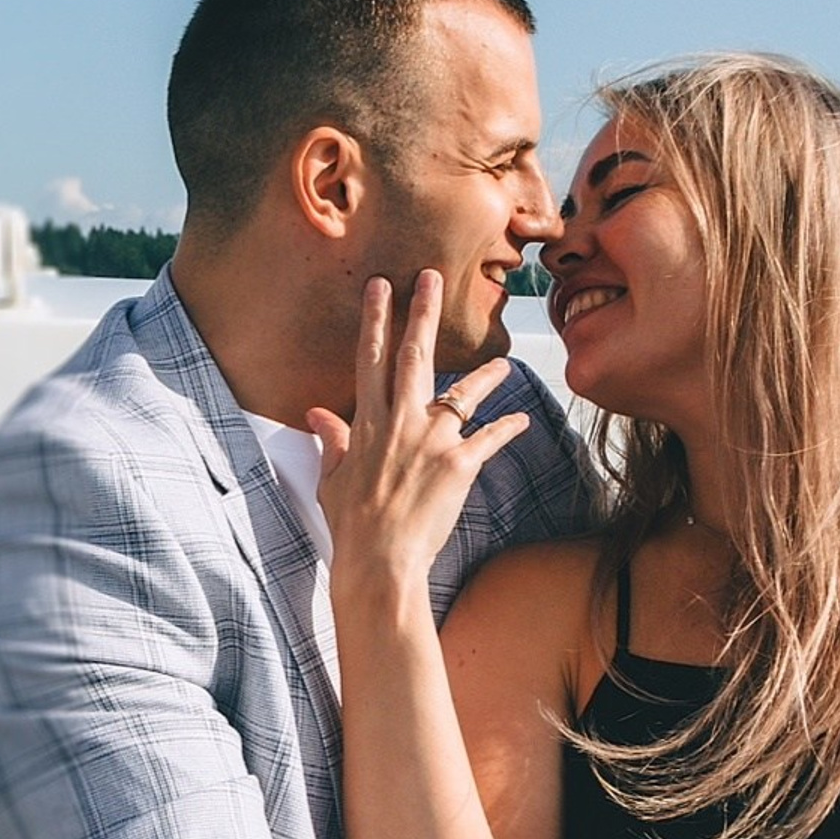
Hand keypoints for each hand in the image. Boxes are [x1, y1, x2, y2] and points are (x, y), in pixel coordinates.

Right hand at [311, 271, 530, 596]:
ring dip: (485, 375)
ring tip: (504, 360)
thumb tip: (318, 414)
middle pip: (413, 356)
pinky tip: (521, 418)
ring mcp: (432, 441)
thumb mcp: (332, 479)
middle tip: (431, 278)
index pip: (370, 360)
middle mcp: (400, 423)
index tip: (381, 287)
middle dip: (422, 314)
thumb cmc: (351, 525)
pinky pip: (489, 438)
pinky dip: (507, 428)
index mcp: (367, 424)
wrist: (380, 560)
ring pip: (461, 394)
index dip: (375, 320)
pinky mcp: (460, 464)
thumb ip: (332, 441)